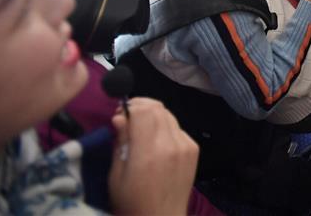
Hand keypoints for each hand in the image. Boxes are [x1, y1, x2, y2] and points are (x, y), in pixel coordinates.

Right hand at [108, 98, 198, 215]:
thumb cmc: (132, 202)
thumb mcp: (117, 175)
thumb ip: (120, 142)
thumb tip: (120, 117)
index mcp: (149, 152)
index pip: (143, 111)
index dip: (129, 107)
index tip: (119, 114)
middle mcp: (171, 144)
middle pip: (158, 108)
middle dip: (141, 107)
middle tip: (128, 117)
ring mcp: (186, 146)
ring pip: (169, 115)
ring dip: (153, 116)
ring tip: (141, 129)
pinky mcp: (194, 149)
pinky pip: (178, 128)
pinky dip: (165, 128)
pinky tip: (156, 142)